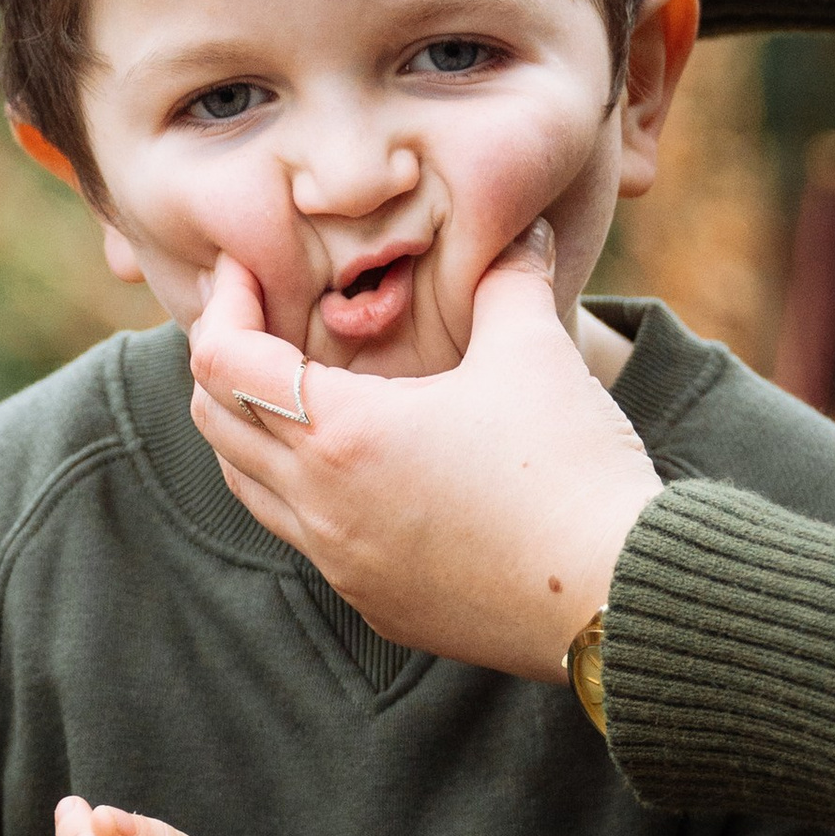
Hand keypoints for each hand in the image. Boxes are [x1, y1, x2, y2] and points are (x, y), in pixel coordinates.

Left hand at [187, 228, 662, 680]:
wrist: (617, 601)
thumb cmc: (572, 471)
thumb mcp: (537, 352)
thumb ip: (510, 280)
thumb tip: (524, 230)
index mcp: (341, 435)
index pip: (222, 361)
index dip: (223, 303)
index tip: (247, 270)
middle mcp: (321, 508)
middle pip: (217, 424)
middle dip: (227, 363)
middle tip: (268, 320)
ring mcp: (344, 565)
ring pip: (252, 488)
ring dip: (260, 430)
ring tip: (306, 386)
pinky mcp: (379, 605)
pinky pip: (310, 539)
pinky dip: (308, 490)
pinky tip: (365, 464)